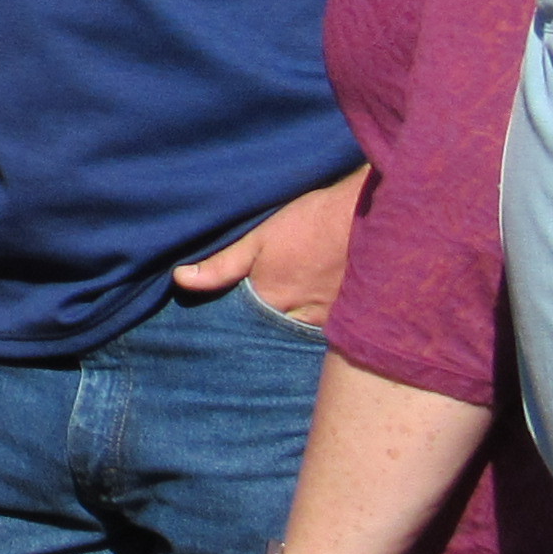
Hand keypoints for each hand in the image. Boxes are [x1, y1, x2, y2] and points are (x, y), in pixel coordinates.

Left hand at [176, 169, 362, 320]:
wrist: (370, 217)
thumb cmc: (312, 222)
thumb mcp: (261, 237)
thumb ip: (223, 264)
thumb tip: (182, 279)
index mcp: (270, 300)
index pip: (239, 326)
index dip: (229, 325)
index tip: (214, 327)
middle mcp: (297, 319)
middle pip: (268, 336)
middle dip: (257, 334)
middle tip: (243, 331)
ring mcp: (326, 322)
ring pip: (295, 336)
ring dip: (284, 332)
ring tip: (278, 321)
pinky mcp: (349, 319)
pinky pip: (324, 334)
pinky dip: (311, 328)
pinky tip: (308, 317)